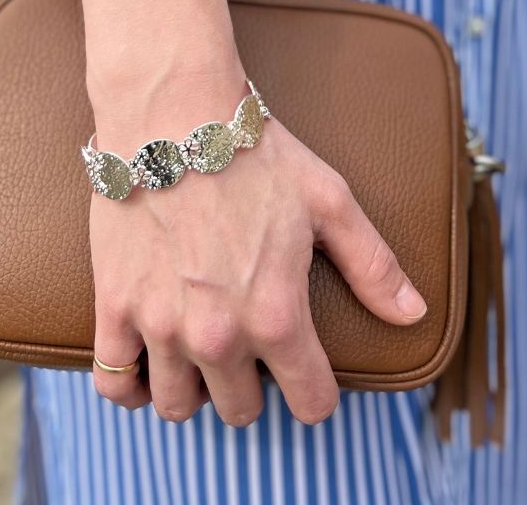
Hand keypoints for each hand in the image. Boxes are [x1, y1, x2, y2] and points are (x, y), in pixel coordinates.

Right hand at [88, 103, 427, 427]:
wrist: (172, 115)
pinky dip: (131, 383)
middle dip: (251, 386)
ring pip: (176, 406)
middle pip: (239, 411)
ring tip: (199, 352)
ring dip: (192, 388)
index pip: (311, 403)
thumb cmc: (255, 154)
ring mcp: (161, 324)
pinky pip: (113, 382)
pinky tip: (147, 361)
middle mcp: (219, 335)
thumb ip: (372, 265)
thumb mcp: (327, 201)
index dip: (316, 392)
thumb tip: (413, 314)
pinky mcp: (116, 305)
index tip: (307, 372)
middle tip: (248, 346)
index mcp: (278, 315)